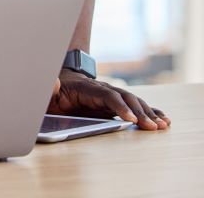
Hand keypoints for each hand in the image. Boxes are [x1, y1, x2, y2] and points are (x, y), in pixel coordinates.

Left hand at [49, 70, 169, 130]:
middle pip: (125, 98)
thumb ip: (50, 89)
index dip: (120, 106)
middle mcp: (103, 89)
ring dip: (148, 113)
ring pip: (133, 102)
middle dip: (139, 112)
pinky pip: (135, 106)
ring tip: (162, 125)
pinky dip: (150, 112)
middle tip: (152, 127)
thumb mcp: (47, 93)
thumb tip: (54, 83)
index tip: (130, 119)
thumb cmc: (53, 94)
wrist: (59, 84)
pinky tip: (163, 120)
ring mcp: (111, 95)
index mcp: (86, 88)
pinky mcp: (117, 103)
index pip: (107, 95)